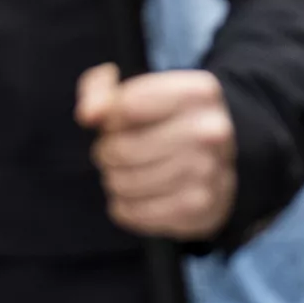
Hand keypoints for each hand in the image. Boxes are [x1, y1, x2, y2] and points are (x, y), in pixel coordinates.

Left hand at [75, 64, 237, 239]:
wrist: (215, 164)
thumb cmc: (164, 121)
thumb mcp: (134, 90)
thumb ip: (100, 89)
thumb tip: (88, 114)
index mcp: (200, 92)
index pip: (127, 106)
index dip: (109, 119)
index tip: (116, 122)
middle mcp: (212, 131)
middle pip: (122, 149)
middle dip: (107, 153)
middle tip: (114, 153)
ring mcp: (208, 172)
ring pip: (125, 183)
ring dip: (114, 181)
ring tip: (125, 173)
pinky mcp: (199, 208)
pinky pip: (135, 212)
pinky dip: (125, 207)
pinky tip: (136, 197)